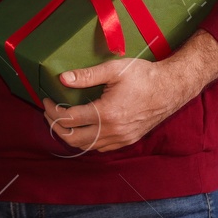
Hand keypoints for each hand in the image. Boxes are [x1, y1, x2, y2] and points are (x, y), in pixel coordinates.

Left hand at [45, 29, 217, 153]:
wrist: (171, 88)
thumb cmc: (144, 76)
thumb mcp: (115, 70)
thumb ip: (87, 76)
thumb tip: (62, 78)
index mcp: (106, 113)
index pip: (69, 119)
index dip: (52, 111)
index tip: (46, 100)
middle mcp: (112, 131)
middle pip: (73, 138)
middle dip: (56, 126)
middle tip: (49, 111)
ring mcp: (121, 138)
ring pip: (86, 146)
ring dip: (70, 135)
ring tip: (63, 119)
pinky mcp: (128, 140)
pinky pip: (100, 147)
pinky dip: (87, 141)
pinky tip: (83, 127)